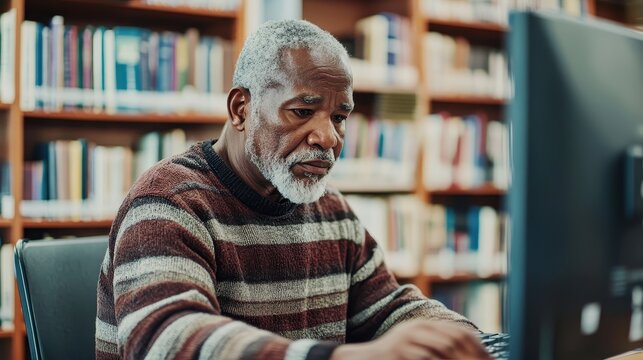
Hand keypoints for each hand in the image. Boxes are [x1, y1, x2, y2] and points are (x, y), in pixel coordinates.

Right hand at [331, 319, 491, 359]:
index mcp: (423, 326)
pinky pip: (426, 359)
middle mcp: (416, 330)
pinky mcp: (398, 354)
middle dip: (473, 357)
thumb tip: (467, 351)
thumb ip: (436, 346)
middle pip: (454, 340)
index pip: (460, 333)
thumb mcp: (414, 347)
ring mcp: (406, 341)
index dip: (479, 348)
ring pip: (442, 350)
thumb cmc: (391, 358)